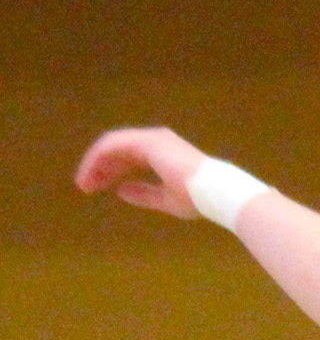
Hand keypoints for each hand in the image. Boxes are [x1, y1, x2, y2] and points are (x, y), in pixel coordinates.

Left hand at [74, 128, 208, 218]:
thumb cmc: (198, 198)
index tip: (97, 189)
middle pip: (117, 151)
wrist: (216, 192)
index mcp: (161, 154)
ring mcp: (150, 139)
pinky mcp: (146, 141)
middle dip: (99, 168)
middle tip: (85, 186)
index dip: (110, 172)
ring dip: (94, 163)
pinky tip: (90, 174)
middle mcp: (155, 142)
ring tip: (83, 183)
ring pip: (111, 146)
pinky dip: (98, 159)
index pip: (128, 159)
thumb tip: (121, 191)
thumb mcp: (166, 200)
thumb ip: (144, 194)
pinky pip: (113, 146)